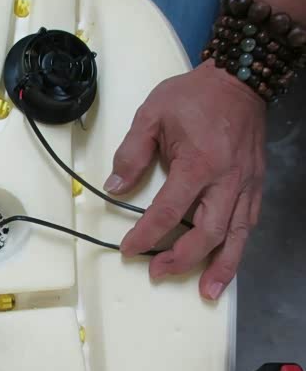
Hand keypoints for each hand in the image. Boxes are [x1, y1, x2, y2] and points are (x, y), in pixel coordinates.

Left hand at [104, 60, 266, 299]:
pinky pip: (249, 223)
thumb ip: (131, 153)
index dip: (147, 234)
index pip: (169, 211)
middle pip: (208, 233)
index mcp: (199, 163)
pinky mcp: (256, 185)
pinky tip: (227, 262)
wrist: (241, 78)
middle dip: (182, 259)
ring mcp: (247, 185)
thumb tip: (114, 187)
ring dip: (221, 267)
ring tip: (206, 292)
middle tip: (158, 272)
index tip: (129, 249)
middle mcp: (228, 181)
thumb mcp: (152, 114)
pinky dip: (238, 247)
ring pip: (237, 236)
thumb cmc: (194, 95)